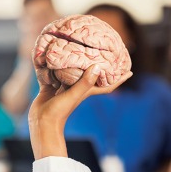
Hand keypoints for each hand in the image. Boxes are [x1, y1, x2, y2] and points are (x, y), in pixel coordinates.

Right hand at [29, 34, 132, 159]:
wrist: (41, 123)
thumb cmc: (58, 112)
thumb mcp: (73, 96)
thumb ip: (84, 83)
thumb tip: (98, 66)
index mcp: (85, 90)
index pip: (106, 85)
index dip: (118, 79)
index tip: (129, 71)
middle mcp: (75, 88)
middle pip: (88, 74)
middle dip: (94, 64)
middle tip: (99, 51)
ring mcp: (61, 88)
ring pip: (68, 72)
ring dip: (70, 62)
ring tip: (72, 48)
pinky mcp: (49, 87)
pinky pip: (50, 73)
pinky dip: (49, 66)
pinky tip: (47, 57)